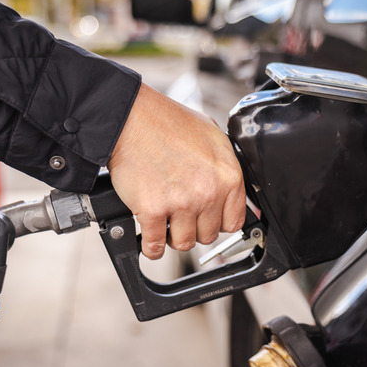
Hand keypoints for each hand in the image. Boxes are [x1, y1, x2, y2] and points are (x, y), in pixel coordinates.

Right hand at [107, 83, 245, 258]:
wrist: (132, 119)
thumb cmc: (168, 122)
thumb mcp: (213, 136)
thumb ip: (224, 166)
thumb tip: (231, 188)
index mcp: (228, 176)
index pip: (234, 221)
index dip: (218, 222)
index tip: (207, 219)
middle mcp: (209, 192)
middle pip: (208, 235)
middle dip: (195, 228)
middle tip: (182, 217)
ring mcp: (181, 203)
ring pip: (184, 243)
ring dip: (173, 238)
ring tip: (166, 224)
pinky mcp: (153, 210)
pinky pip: (155, 246)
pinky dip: (151, 247)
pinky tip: (149, 239)